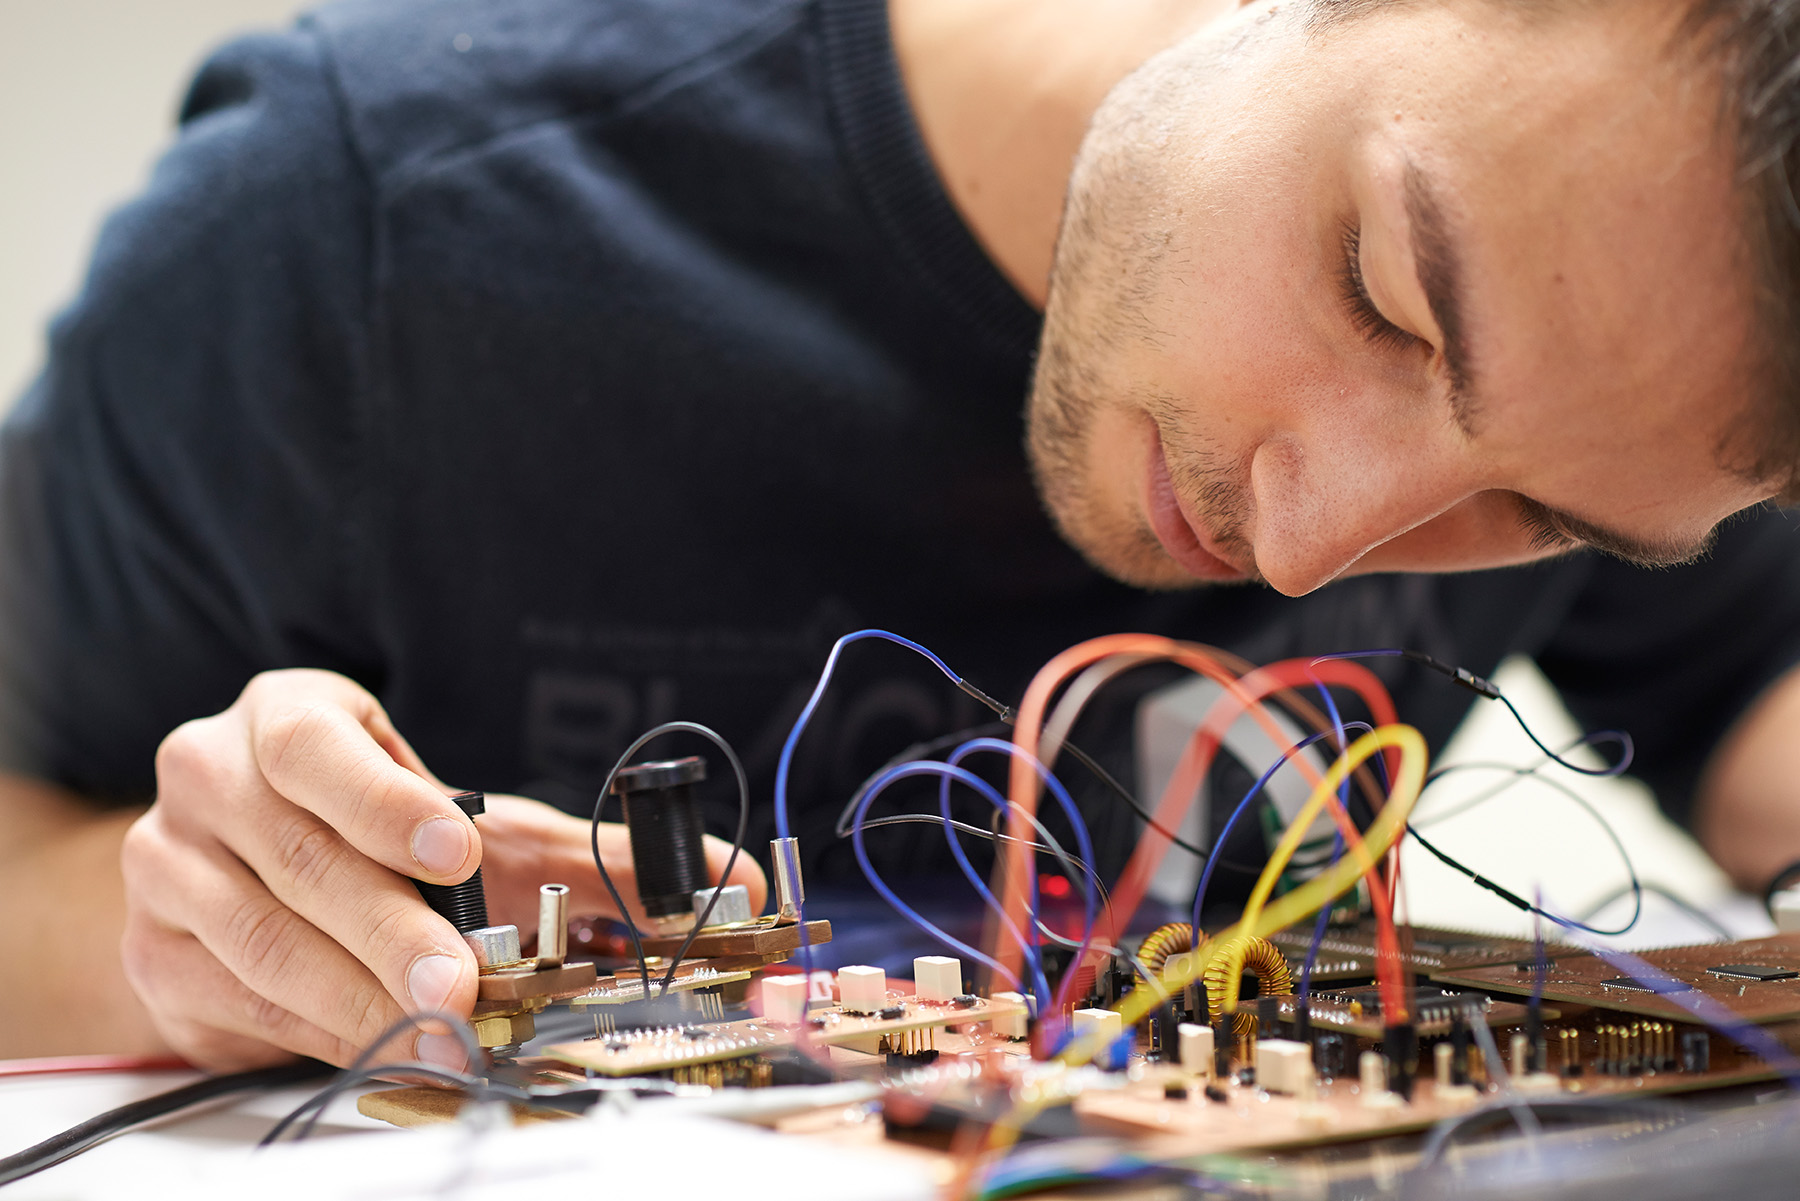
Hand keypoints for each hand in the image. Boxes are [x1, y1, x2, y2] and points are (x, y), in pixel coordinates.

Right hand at [120, 669, 764, 1071]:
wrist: (242, 862)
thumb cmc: (378, 827)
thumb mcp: (479, 822)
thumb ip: (595, 853)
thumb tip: (739, 886)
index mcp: (283, 720)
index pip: (316, 749)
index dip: (384, 799)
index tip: (457, 845)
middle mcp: (208, 779)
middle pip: (299, 860)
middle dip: (391, 930)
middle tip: (458, 984)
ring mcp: (169, 869)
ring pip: (264, 941)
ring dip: (358, 995)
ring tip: (437, 1031)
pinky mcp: (156, 955)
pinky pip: (239, 1002)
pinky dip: (317, 1028)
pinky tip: (378, 1042)